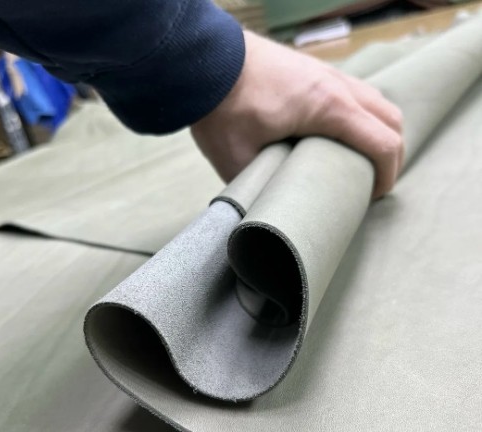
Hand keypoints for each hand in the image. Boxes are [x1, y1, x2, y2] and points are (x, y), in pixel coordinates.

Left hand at [191, 31, 403, 198]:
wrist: (205, 62)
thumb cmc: (221, 108)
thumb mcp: (238, 159)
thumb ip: (259, 186)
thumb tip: (268, 206)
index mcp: (328, 108)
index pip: (382, 143)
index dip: (387, 175)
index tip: (374, 197)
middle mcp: (337, 86)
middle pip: (391, 119)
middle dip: (391, 155)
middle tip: (370, 182)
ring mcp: (328, 73)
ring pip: (376, 102)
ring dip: (378, 132)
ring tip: (358, 160)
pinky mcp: (315, 70)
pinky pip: (356, 92)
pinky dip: (362, 116)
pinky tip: (340, 135)